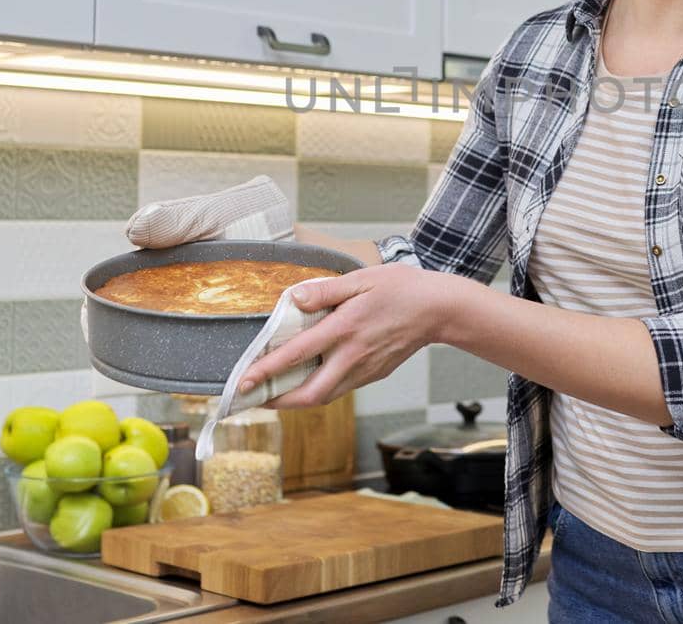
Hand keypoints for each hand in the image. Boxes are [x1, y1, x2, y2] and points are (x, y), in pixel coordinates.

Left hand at [238, 263, 452, 408]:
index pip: (296, 355)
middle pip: (309, 394)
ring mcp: (365, 369)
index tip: (243, 381)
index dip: (266, 370)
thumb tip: (293, 298)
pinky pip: (341, 388)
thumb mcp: (361, 279)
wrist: (439, 309)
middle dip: (277, 403)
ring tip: (275, 394)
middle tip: (253, 399)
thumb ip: (324, 291)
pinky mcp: (374, 374)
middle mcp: (352, 356)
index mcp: (344, 329)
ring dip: (296, 400)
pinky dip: (320, 390)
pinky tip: (309, 380)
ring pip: (325, 396)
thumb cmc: (402, 289)